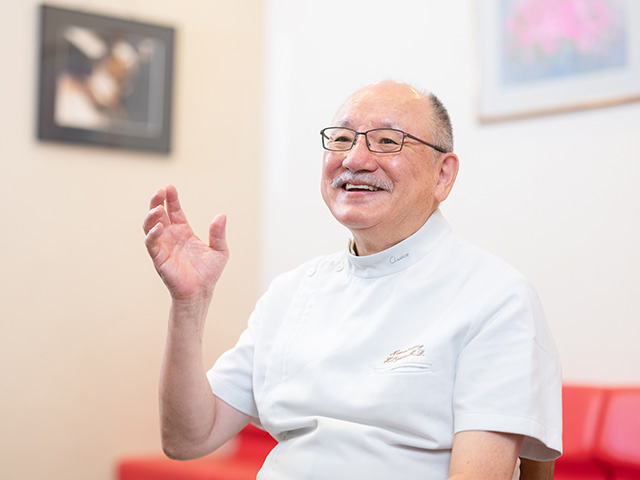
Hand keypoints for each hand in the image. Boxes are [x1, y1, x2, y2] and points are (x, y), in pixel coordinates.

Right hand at [143, 185, 228, 302]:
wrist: (201, 292)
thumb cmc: (209, 273)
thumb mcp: (220, 250)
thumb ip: (218, 233)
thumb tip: (222, 215)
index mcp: (184, 232)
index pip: (175, 211)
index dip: (172, 199)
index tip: (170, 187)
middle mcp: (171, 237)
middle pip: (159, 214)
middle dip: (157, 201)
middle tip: (160, 191)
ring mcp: (163, 246)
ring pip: (150, 226)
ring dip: (151, 215)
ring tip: (157, 207)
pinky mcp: (158, 258)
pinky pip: (151, 244)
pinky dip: (152, 234)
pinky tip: (159, 226)